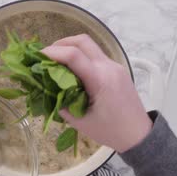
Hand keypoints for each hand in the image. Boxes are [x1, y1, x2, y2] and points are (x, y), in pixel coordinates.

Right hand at [42, 34, 151, 152]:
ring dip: (71, 48)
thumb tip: (45, 88)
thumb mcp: (80, 121)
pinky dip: (81, 56)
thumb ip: (61, 103)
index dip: (52, 52)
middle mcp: (109, 67)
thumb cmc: (111, 131)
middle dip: (61, 44)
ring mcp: (115, 66)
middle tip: (45, 55)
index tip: (37, 57)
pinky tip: (72, 70)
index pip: (73, 55)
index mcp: (100, 80)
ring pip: (90, 45)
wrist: (139, 134)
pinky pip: (96, 55)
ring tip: (56, 61)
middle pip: (82, 41)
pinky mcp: (117, 69)